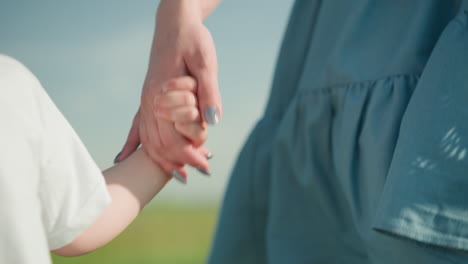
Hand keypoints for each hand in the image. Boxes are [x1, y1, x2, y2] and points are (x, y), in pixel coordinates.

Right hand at [115, 0, 221, 181]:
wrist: (174, 23)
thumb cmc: (192, 40)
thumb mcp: (205, 63)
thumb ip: (209, 92)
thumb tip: (213, 122)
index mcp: (162, 94)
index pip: (175, 136)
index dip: (191, 155)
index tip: (206, 168)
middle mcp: (149, 102)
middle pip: (160, 143)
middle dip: (180, 162)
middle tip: (201, 175)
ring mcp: (145, 102)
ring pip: (148, 140)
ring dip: (163, 160)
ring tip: (179, 176)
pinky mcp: (146, 99)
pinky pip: (136, 127)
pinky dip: (132, 145)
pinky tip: (122, 159)